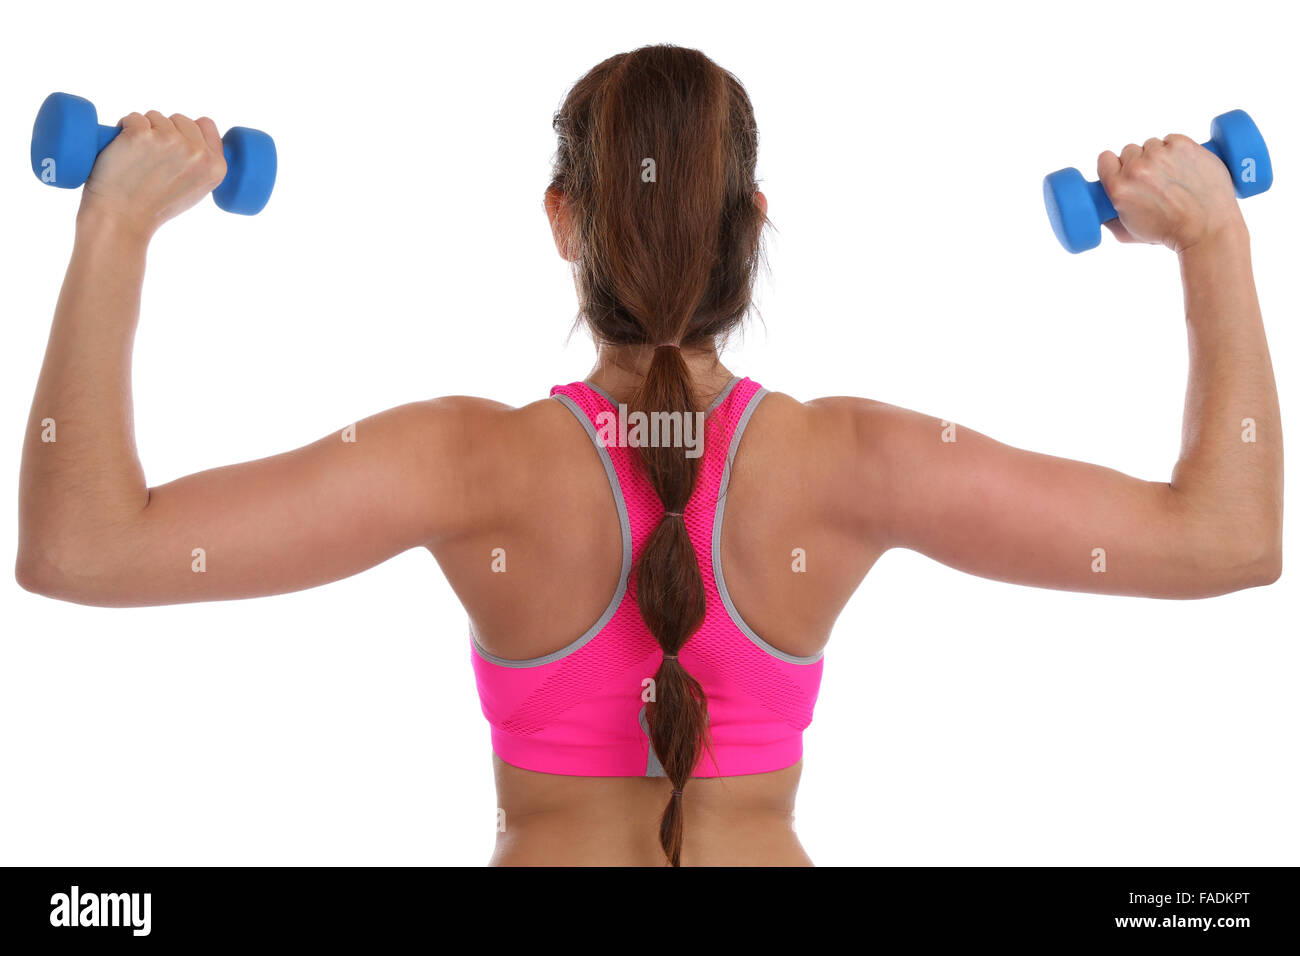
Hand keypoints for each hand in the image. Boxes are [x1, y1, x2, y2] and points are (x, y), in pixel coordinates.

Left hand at [78, 111, 227, 239]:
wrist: (123, 219)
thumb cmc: (155, 207)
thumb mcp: (196, 190)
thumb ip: (203, 164)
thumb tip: (196, 139)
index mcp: (216, 166)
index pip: (206, 124)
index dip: (188, 131)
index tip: (175, 145)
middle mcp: (197, 152)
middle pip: (180, 119)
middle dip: (164, 131)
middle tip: (152, 159)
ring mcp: (170, 141)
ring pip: (155, 117)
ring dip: (144, 130)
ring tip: (138, 159)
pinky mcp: (141, 134)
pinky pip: (133, 117)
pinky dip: (124, 128)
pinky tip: (124, 150)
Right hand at [1097, 134, 1243, 252]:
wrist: (1207, 227)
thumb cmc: (1171, 233)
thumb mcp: (1129, 233)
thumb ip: (1111, 219)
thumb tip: (1102, 213)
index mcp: (1119, 188)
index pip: (1105, 159)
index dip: (1114, 165)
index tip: (1123, 170)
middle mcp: (1137, 168)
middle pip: (1130, 151)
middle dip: (1139, 163)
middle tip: (1154, 180)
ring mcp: (1160, 154)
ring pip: (1152, 144)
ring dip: (1159, 156)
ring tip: (1173, 175)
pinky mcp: (1183, 145)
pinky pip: (1172, 139)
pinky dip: (1177, 149)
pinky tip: (1184, 166)